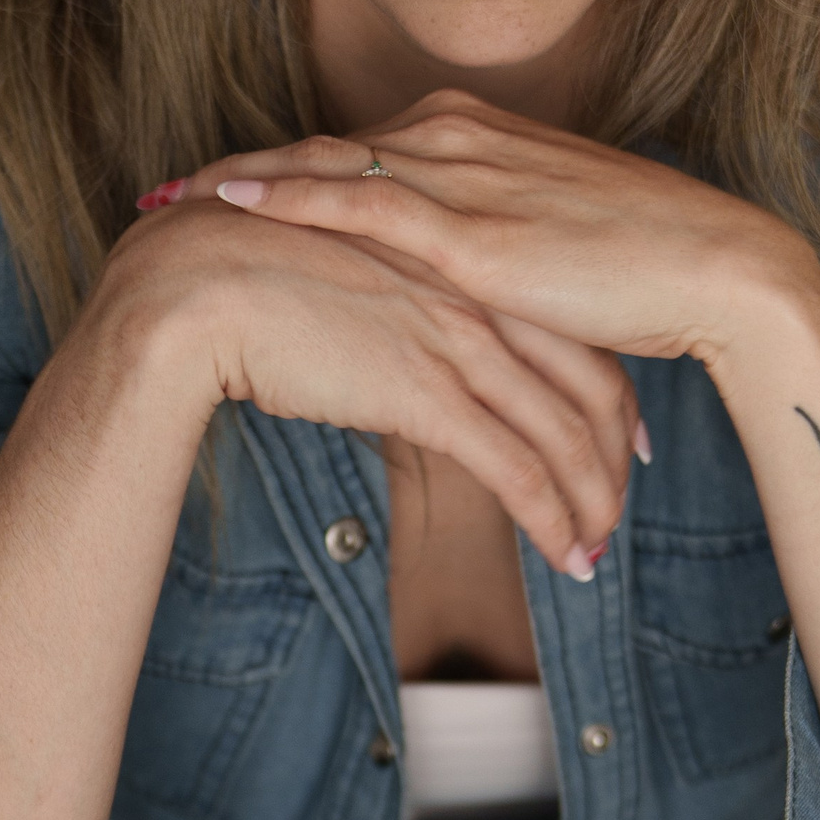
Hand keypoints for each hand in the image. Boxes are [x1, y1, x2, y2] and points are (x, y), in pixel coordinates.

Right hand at [104, 191, 637, 576]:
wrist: (194, 280)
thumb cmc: (249, 277)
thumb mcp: (349, 282)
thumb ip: (397, 314)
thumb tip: (405, 358)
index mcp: (465, 260)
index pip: (571, 333)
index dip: (610, 392)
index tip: (625, 439)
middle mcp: (477, 293)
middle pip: (589, 383)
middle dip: (613, 456)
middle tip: (618, 504)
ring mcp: (458, 339)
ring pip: (564, 433)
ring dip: (590, 503)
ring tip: (594, 551)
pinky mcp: (428, 391)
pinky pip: (519, 469)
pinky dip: (553, 521)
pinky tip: (566, 560)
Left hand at [169, 89, 815, 366]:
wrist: (717, 272)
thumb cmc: (648, 272)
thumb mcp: (550, 256)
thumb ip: (491, 256)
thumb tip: (455, 294)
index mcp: (479, 137)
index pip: (356, 147)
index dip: (282, 168)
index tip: (218, 188)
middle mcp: (458, 137)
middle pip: (318, 147)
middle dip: (235, 171)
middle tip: (159, 193)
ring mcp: (461, 174)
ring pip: (319, 164)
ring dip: (235, 181)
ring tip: (164, 205)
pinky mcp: (468, 227)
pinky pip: (353, 199)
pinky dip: (284, 195)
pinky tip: (229, 203)